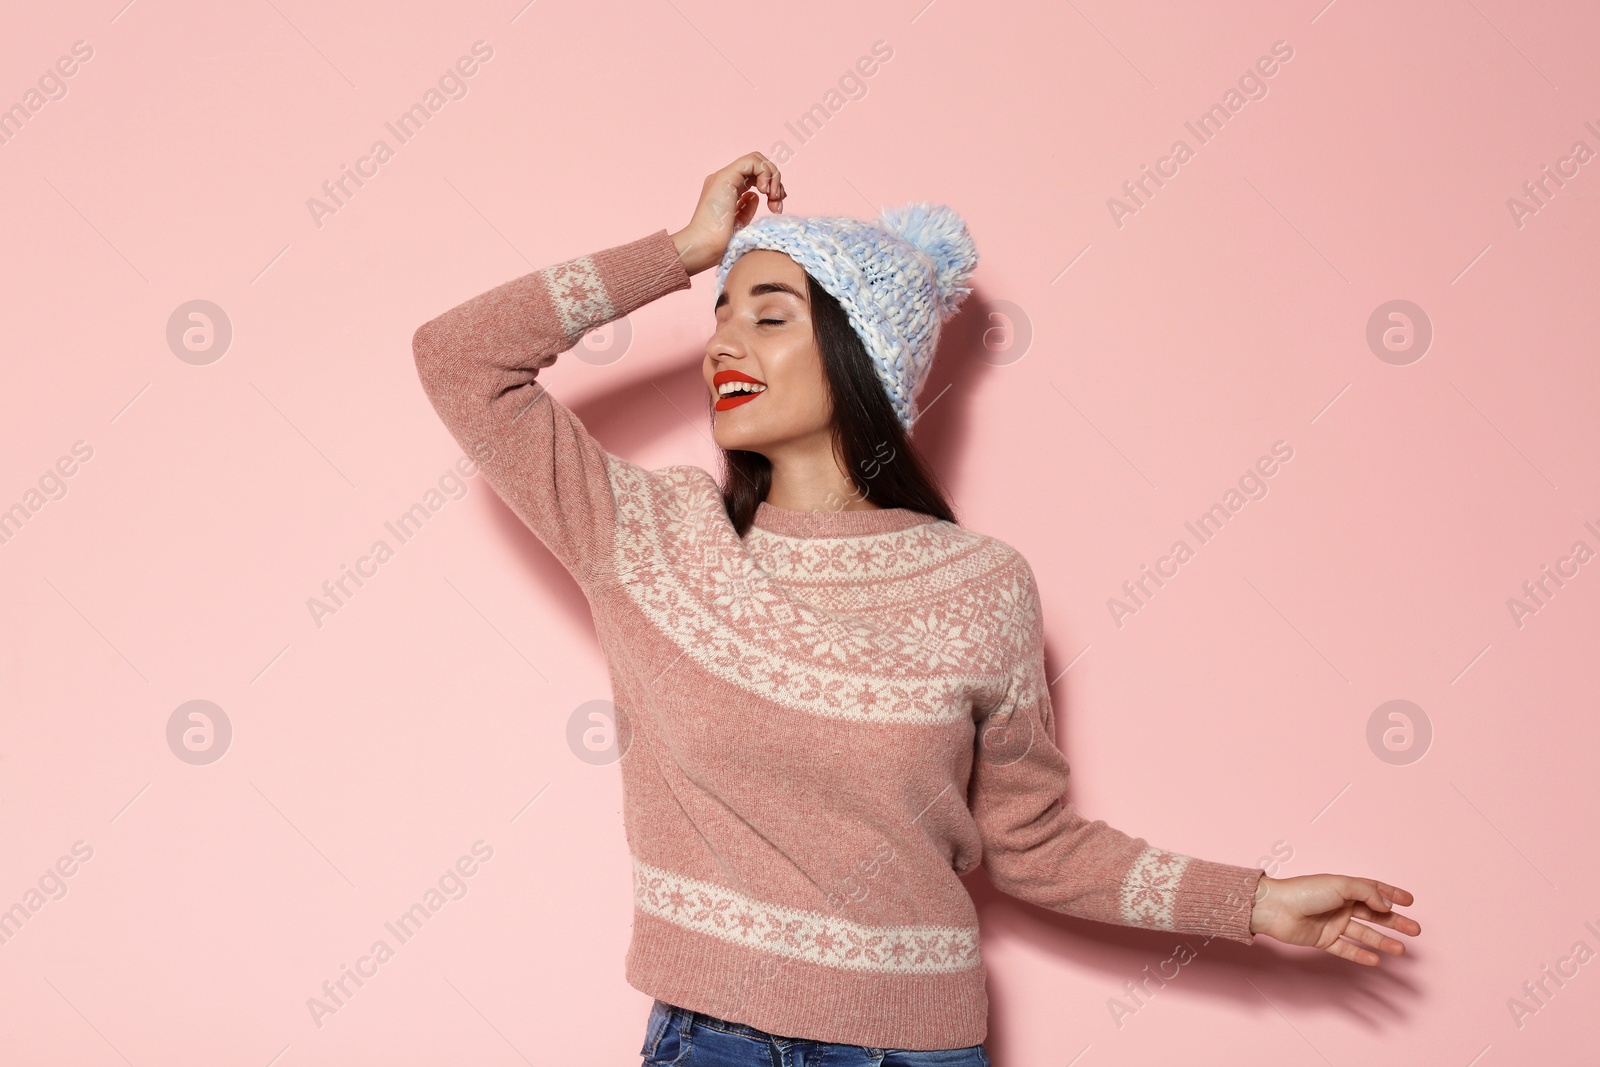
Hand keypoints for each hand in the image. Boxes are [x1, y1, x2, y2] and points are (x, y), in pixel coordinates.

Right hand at [670, 152, 786, 275]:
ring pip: (757, 159)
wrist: (703, 246)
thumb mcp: (738, 224)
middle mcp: (725, 179)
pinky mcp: (727, 176)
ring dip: (772, 176)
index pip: (755, 176)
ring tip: (774, 198)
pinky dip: (765, 173)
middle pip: (758, 165)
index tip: (777, 207)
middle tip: (778, 204)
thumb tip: (755, 196)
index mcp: (727, 189)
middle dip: (775, 181)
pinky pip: (753, 161)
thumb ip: (746, 208)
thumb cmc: (718, 243)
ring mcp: (724, 176)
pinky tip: (765, 191)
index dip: (772, 187)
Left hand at [1249, 873, 1419, 965]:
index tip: (1411, 901)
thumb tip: (1387, 904)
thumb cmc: (1305, 891)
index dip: (1393, 894)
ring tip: (1402, 950)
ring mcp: (1332, 923)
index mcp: (1344, 888)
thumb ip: (1367, 893)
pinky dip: (1360, 954)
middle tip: (1415, 930)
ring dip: (1383, 941)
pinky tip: (1376, 960)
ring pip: (1364, 934)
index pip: (1374, 890)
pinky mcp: (1323, 940)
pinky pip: (1346, 949)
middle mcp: (1340, 905)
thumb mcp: (1341, 885)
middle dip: (1395, 922)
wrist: (1276, 909)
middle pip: (1374, 915)